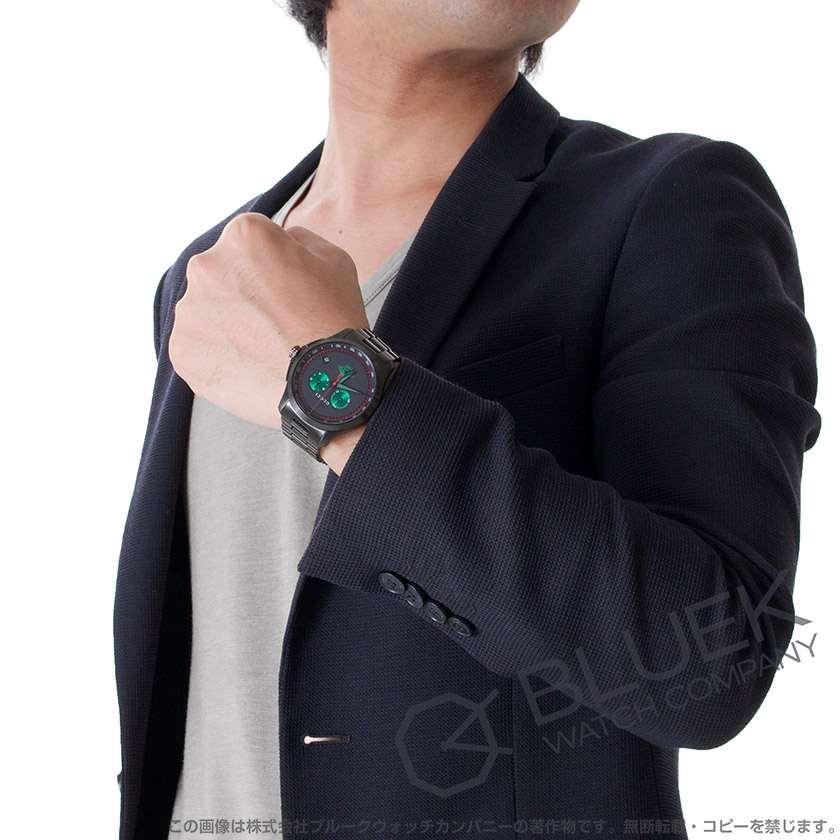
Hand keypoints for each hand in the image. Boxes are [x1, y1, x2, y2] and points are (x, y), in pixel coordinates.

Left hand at [168, 212, 369, 430]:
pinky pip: (198, 346)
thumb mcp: (334, 259)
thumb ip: (298, 239)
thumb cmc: (333, 322)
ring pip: (208, 310)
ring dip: (229, 322)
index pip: (251, 239)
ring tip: (263, 347)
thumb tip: (281, 241)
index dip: (274, 264)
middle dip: (244, 291)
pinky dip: (219, 354)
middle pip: (223, 272)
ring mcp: (190, 311)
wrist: (322, 386)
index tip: (286, 287)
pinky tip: (249, 364)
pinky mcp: (182, 350)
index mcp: (244, 236)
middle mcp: (207, 266)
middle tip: (275, 320)